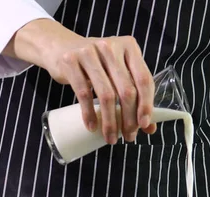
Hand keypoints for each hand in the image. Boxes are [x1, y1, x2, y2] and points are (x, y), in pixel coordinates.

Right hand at [5, 19, 156, 143]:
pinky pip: (84, 94)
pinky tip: (92, 127)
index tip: (144, 125)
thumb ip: (134, 94)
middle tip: (128, 136)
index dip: (146, 104)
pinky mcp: (71, 62)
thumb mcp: (116, 72)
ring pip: (106, 95)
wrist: (60, 46)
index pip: (144, 79)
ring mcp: (89, 52)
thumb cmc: (95, 63)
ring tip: (110, 138)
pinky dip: (89, 114)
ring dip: (110, 122)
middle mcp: (110, 47)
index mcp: (129, 47)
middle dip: (129, 119)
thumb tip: (150, 128)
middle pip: (127, 90)